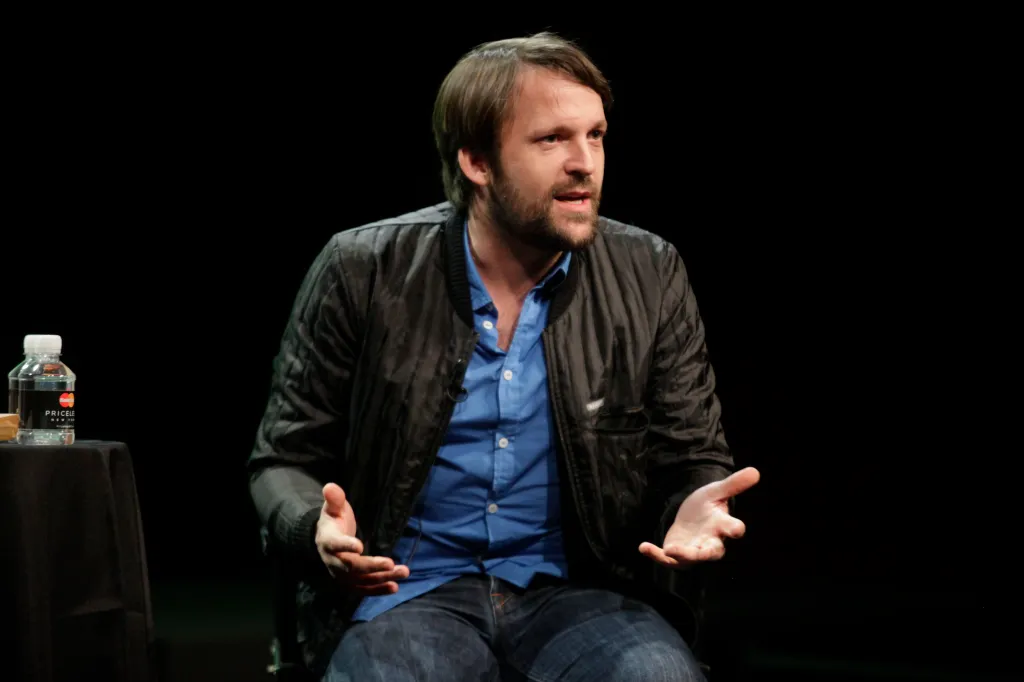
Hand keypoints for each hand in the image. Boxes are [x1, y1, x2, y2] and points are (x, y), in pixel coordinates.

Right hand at [315, 483, 409, 595]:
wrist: (325, 540)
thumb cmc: (333, 520)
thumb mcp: (333, 507)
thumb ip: (334, 499)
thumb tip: (330, 486)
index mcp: (328, 541)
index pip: (335, 545)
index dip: (346, 546)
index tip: (360, 546)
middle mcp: (333, 561)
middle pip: (352, 566)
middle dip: (372, 566)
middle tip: (391, 564)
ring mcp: (341, 575)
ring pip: (361, 580)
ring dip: (382, 578)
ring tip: (403, 572)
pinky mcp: (350, 583)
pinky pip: (364, 589)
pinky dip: (378, 590)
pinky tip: (394, 587)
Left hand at [639, 467, 759, 567]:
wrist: (690, 515)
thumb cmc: (707, 505)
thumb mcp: (716, 491)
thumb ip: (733, 484)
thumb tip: (755, 471)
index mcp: (722, 525)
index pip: (733, 528)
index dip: (735, 529)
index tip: (736, 529)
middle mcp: (710, 542)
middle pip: (713, 552)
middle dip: (707, 552)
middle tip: (702, 553)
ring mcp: (693, 550)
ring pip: (690, 558)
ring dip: (681, 555)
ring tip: (669, 549)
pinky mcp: (676, 554)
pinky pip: (667, 559)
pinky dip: (655, 554)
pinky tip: (643, 547)